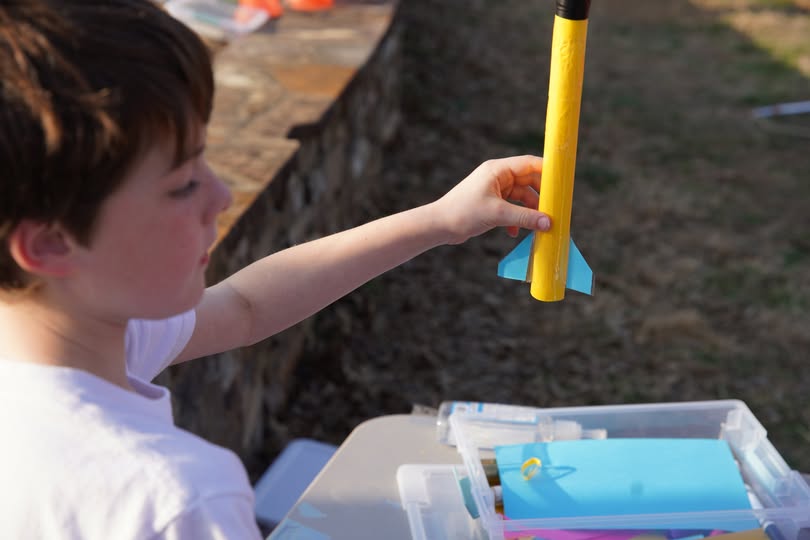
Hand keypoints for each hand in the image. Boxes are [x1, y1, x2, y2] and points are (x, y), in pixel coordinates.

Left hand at [431, 155, 551, 244]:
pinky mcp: (491, 204)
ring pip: (521, 198)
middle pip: (529, 181)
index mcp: (498, 170)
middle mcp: (497, 177)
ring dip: (529, 212)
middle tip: (555, 209)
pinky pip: (512, 209)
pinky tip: (514, 232)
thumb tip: (549, 222)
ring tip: (538, 227)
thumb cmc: (463, 212)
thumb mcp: (497, 214)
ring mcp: (494, 190)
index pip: (530, 164)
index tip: (563, 182)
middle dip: (541, 197)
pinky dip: (516, 220)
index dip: (548, 171)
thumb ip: (525, 217)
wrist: (438, 226)